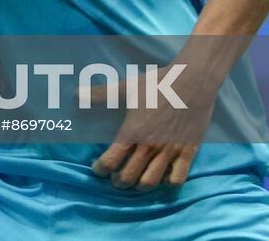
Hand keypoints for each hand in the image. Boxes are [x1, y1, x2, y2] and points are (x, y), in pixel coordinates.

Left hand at [88, 64, 215, 190]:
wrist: (192, 82)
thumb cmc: (158, 84)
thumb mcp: (126, 87)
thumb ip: (101, 93)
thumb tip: (76, 93)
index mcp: (132, 132)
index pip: (110, 161)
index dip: (100, 169)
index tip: (97, 169)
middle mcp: (149, 146)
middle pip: (128, 178)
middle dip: (118, 181)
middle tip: (115, 178)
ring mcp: (169, 151)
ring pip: (150, 182)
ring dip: (139, 186)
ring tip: (135, 181)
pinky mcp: (187, 153)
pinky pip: (176, 179)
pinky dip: (167, 182)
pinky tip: (162, 176)